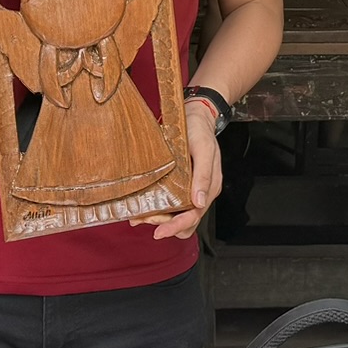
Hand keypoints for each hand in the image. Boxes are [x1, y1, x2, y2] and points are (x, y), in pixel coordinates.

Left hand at [137, 98, 224, 240]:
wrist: (195, 116)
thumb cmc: (200, 131)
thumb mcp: (204, 150)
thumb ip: (203, 176)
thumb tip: (198, 201)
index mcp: (209, 188)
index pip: (193, 216)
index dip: (176, 226)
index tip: (158, 232)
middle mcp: (200, 193)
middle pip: (184, 221)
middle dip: (164, 225)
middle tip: (143, 219)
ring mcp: (189, 189)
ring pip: (176, 216)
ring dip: (158, 220)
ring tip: (138, 217)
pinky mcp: (180, 184)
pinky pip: (170, 204)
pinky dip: (156, 209)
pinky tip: (142, 207)